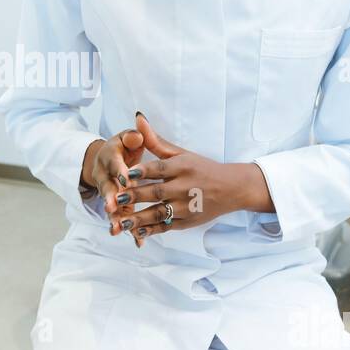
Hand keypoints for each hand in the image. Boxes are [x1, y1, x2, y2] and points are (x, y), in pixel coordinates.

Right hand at [81, 128, 146, 235]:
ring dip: (115, 219)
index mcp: (109, 159)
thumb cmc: (124, 148)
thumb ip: (133, 136)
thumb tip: (138, 134)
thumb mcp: (127, 138)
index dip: (120, 171)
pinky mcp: (118, 206)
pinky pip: (123, 218)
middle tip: (112, 207)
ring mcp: (110, 194)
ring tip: (118, 230)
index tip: (128, 178)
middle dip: (110, 199)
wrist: (109, 162)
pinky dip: (131, 230)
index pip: (115, 165)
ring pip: (112, 208)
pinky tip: (139, 241)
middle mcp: (105, 177)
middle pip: (107, 189)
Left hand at [123, 113, 273, 246]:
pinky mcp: (187, 222)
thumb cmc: (202, 168)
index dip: (144, 171)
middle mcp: (185, 187)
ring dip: (139, 218)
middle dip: (137, 196)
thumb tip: (138, 118)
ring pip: (159, 213)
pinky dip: (151, 230)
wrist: (232, 188)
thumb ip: (156, 140)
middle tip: (117, 198)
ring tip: (121, 221)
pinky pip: (166, 227)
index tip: (128, 173)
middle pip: (157, 192)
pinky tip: (136, 231)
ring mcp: (187, 207)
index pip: (161, 168)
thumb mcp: (181, 153)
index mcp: (184, 167)